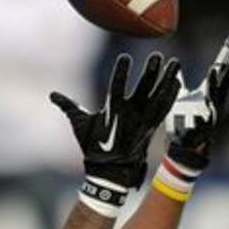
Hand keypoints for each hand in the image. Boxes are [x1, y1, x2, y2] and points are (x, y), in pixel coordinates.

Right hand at [50, 52, 181, 188]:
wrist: (110, 172)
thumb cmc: (93, 147)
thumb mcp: (80, 126)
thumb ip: (69, 107)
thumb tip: (52, 95)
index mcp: (112, 111)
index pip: (117, 87)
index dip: (121, 72)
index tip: (125, 58)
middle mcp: (131, 114)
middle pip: (143, 89)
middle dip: (150, 72)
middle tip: (157, 55)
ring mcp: (143, 121)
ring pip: (158, 96)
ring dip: (167, 80)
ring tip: (174, 63)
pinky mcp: (152, 127)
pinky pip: (164, 109)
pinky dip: (171, 95)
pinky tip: (176, 81)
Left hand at [166, 31, 228, 170]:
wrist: (182, 149)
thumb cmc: (182, 121)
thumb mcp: (180, 98)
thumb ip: (179, 82)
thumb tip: (175, 66)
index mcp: (211, 92)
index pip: (223, 69)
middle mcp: (215, 101)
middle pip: (224, 78)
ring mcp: (210, 115)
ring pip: (214, 96)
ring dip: (214, 83)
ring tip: (214, 69)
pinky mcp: (202, 130)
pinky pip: (202, 119)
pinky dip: (202, 112)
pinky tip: (201, 103)